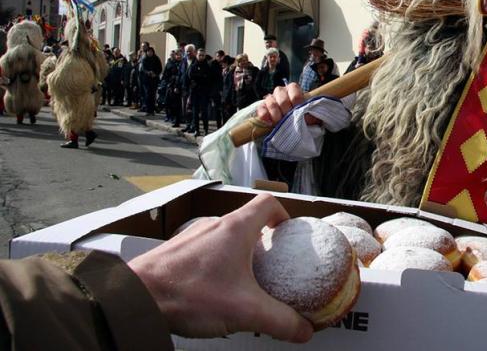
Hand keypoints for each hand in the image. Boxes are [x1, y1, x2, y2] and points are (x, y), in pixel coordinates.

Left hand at [128, 193, 312, 341]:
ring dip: (236, 254)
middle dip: (261, 242)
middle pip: (246, 222)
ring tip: (241, 283)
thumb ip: (279, 321)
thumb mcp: (245, 311)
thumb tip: (303, 330)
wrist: (135, 299)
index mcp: (236, 228)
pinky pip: (203, 251)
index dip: (282, 215)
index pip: (268, 204)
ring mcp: (192, 237)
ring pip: (223, 237)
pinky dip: (214, 265)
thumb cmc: (185, 294)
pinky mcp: (175, 253)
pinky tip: (212, 291)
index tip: (287, 234)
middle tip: (269, 266)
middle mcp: (213, 226)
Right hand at [256, 83, 320, 125]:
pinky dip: (264, 116)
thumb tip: (308, 118)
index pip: (294, 91)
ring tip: (280, 123)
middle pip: (282, 97)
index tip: (299, 112)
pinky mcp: (262, 107)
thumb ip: (311, 114)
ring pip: (270, 102)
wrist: (291, 122)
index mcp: (293, 89)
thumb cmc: (302, 115)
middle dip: (287, 111)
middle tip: (290, 119)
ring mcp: (271, 98)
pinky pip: (261, 109)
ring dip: (276, 114)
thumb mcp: (310, 114)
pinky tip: (269, 123)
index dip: (297, 103)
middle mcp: (281, 91)